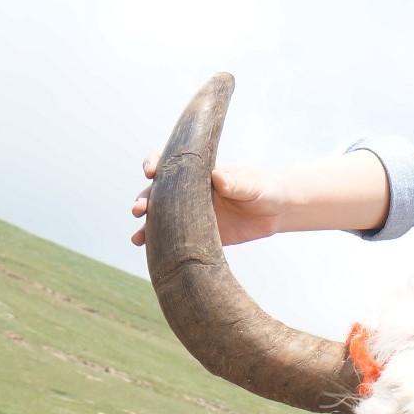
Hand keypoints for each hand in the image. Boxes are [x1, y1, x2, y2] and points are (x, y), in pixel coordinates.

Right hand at [130, 158, 287, 247]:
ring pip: (162, 217)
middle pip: (159, 192)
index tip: (150, 171)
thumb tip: (217, 177)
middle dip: (146, 199)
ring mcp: (191, 213)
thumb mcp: (251, 184)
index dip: (155, 164)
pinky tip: (148, 251)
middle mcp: (189, 191)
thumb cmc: (262, 188)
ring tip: (137, 237)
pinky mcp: (198, 234)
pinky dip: (160, 244)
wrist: (275, 211)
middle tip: (139, 208)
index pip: (169, 162)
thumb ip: (235, 182)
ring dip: (147, 225)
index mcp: (198, 171)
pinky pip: (175, 238)